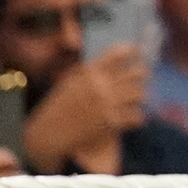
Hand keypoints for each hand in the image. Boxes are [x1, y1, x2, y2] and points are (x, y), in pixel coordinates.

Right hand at [26, 45, 147, 167]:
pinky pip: (136, 116)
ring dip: (139, 97)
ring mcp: (107, 104)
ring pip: (140, 94)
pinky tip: (133, 119)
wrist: (46, 137)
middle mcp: (100, 85)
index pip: (118, 53)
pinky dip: (137, 118)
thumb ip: (86, 72)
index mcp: (89, 73)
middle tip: (141, 80)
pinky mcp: (110, 123)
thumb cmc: (55, 110)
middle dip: (141, 76)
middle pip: (136, 73)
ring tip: (136, 100)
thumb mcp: (68, 84)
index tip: (137, 53)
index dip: (132, 51)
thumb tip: (106, 61)